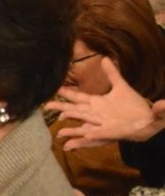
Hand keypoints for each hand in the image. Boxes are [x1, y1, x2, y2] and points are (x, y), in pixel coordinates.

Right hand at [46, 57, 164, 148]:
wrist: (149, 119)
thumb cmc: (134, 105)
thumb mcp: (121, 87)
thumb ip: (112, 74)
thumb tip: (105, 58)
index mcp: (97, 103)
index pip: (78, 98)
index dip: (67, 93)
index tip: (54, 89)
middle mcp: (97, 114)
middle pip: (76, 111)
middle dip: (61, 109)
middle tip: (46, 106)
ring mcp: (104, 124)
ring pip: (84, 126)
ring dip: (72, 130)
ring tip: (60, 133)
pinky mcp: (113, 133)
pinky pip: (100, 135)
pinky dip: (91, 137)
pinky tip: (84, 137)